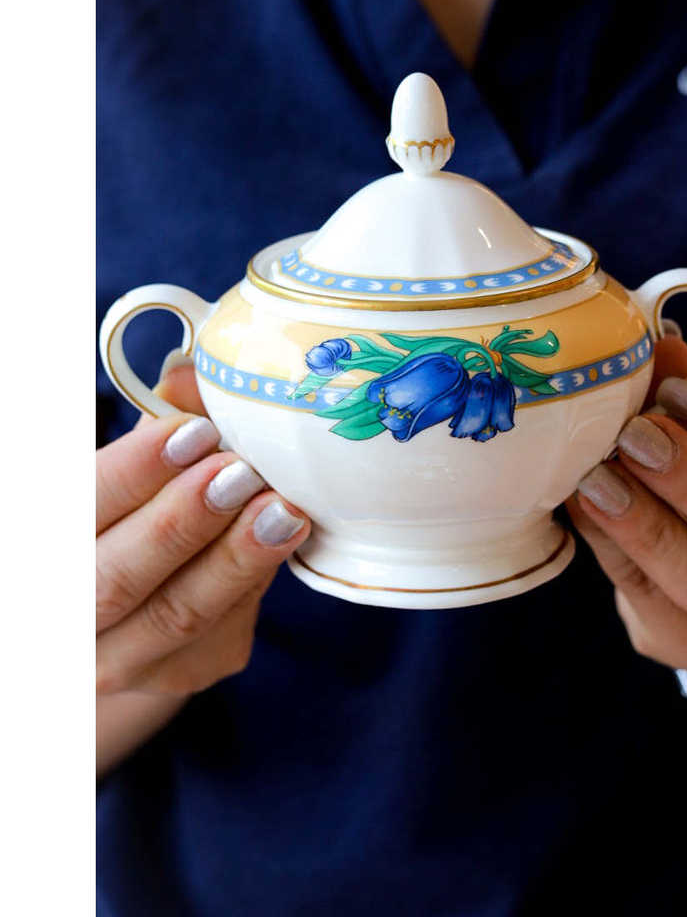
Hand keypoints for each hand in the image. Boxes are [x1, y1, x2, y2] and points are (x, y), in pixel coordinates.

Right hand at [96, 361, 310, 696]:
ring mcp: (120, 660)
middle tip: (240, 474)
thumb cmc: (130, 519)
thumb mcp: (132, 471)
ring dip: (235, 559)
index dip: (133, 474)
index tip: (193, 432)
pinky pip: (225, 626)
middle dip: (182, 523)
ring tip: (282, 510)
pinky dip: (256, 576)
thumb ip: (157, 426)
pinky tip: (284, 536)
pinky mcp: (182, 673)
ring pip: (179, 614)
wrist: (133, 613)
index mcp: (43, 549)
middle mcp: (67, 619)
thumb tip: (190, 373)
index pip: (77, 511)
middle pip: (116, 580)